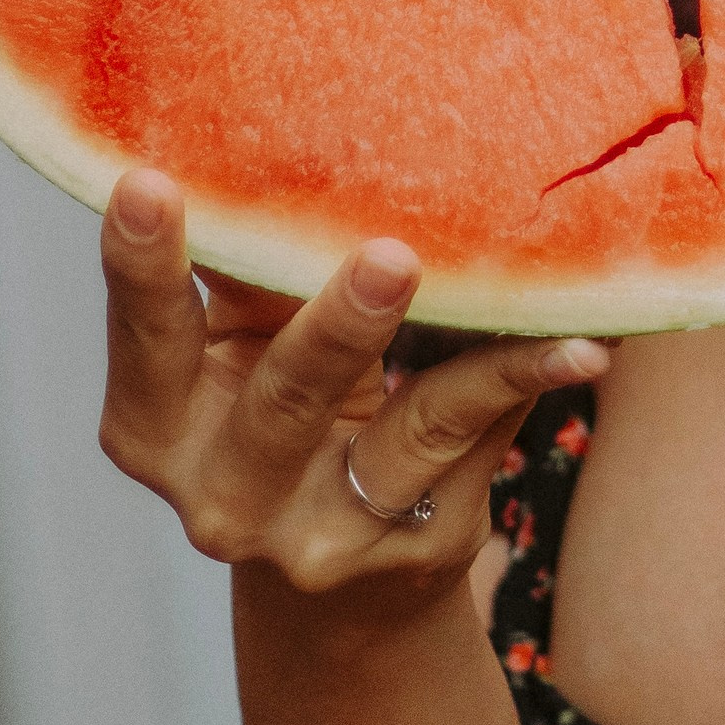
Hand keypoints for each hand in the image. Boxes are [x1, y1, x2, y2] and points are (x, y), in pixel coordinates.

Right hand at [97, 168, 606, 600]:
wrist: (340, 584)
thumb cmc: (282, 409)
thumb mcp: (248, 348)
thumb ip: (262, 275)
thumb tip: (298, 140)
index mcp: (155, 429)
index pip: (146, 339)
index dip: (142, 267)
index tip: (147, 183)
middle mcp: (226, 498)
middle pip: (282, 402)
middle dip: (335, 330)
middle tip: (388, 256)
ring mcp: (325, 538)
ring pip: (403, 435)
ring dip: (470, 364)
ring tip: (525, 310)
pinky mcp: (416, 547)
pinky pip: (477, 438)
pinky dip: (527, 380)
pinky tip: (582, 347)